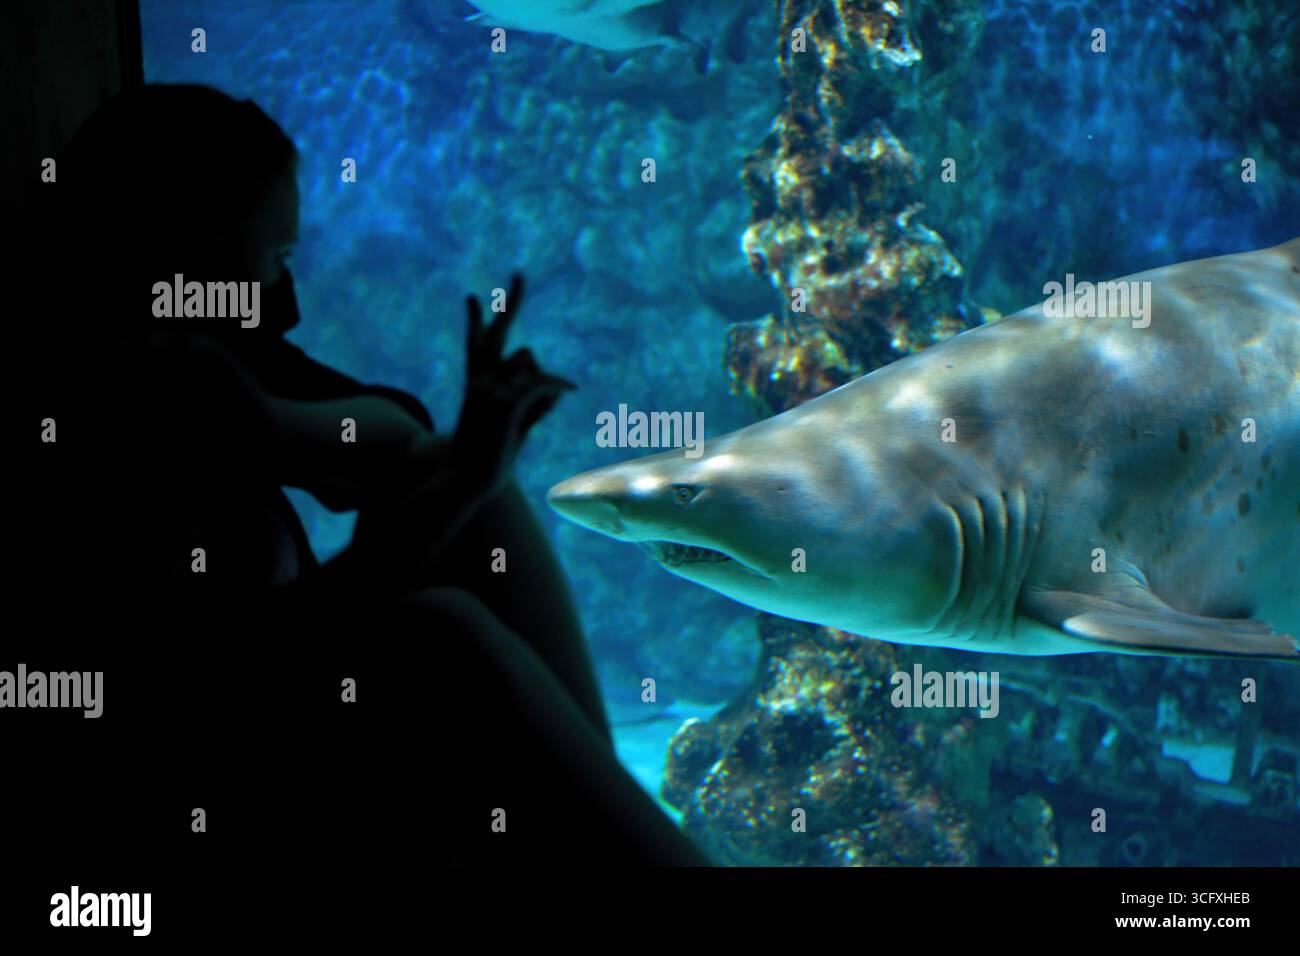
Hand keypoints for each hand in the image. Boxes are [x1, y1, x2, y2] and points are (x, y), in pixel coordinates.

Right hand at [450, 275, 574, 495]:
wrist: (464, 482)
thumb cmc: (486, 461)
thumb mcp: (513, 427)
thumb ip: (531, 404)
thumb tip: (554, 388)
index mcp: (474, 384)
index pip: (476, 345)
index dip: (476, 322)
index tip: (472, 299)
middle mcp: (479, 380)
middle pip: (498, 333)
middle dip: (510, 301)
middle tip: (519, 274)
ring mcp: (489, 389)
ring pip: (531, 365)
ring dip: (542, 386)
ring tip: (530, 419)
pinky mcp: (505, 403)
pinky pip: (542, 382)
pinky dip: (558, 384)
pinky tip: (571, 389)